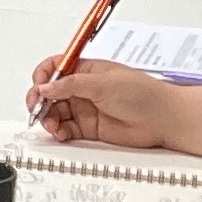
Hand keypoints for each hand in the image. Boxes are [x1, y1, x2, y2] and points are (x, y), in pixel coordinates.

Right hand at [26, 57, 185, 148]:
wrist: (164, 119)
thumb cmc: (144, 94)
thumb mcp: (103, 83)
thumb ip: (71, 85)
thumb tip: (46, 87)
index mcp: (86, 71)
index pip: (55, 68)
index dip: (43, 77)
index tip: (40, 87)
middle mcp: (83, 89)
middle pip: (50, 92)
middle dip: (40, 100)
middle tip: (38, 109)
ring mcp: (85, 108)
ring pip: (54, 112)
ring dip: (47, 118)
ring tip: (52, 125)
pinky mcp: (88, 128)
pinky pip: (65, 129)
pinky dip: (58, 131)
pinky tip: (61, 133)